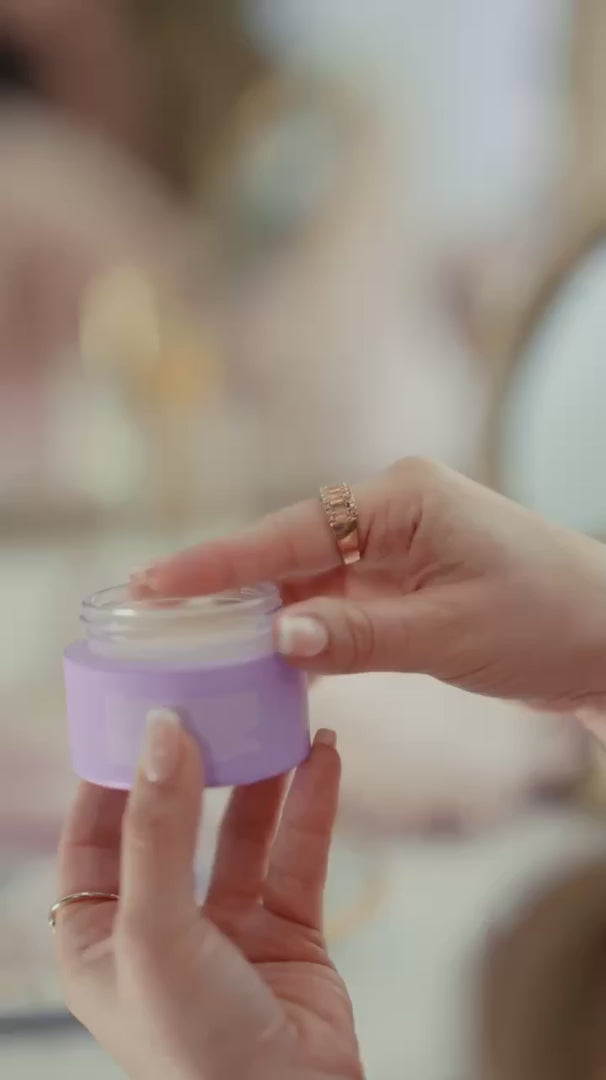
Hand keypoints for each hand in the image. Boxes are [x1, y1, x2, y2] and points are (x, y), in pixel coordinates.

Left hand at [56, 717, 360, 1079]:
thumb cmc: (196, 1051)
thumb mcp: (155, 932)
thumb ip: (157, 831)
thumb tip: (161, 732)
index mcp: (98, 934)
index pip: (95, 829)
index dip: (116, 766)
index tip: (141, 704)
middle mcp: (158, 926)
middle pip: (173, 820)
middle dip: (195, 761)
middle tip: (214, 698)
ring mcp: (225, 930)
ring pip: (241, 832)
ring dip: (262, 776)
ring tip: (277, 714)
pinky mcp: (287, 933)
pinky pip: (299, 855)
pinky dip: (312, 806)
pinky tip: (324, 757)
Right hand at [132, 458, 605, 713]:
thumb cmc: (548, 622)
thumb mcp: (452, 634)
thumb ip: (363, 635)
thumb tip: (279, 636)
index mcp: (404, 500)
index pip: (292, 531)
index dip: (219, 562)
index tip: (155, 582)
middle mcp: (393, 508)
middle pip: (289, 546)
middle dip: (226, 583)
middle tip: (150, 613)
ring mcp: (397, 541)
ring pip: (308, 573)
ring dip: (262, 609)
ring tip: (192, 639)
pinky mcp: (404, 575)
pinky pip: (337, 596)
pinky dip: (304, 626)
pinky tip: (266, 655)